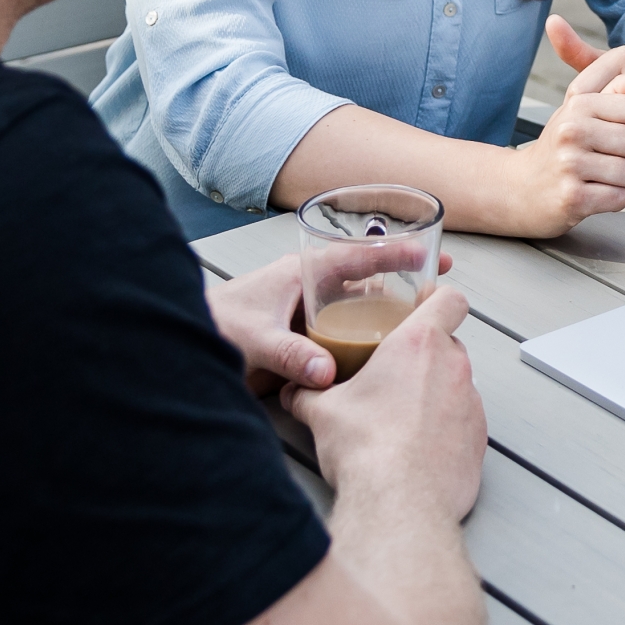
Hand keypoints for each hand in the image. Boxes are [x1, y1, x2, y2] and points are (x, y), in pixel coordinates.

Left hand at [205, 252, 456, 395]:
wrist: (184, 347)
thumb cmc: (213, 325)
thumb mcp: (254, 339)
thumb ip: (289, 354)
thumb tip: (326, 372)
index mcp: (299, 273)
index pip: (355, 256)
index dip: (392, 253)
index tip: (426, 252)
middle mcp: (310, 290)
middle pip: (366, 277)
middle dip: (403, 274)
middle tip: (440, 274)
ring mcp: (309, 315)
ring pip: (359, 306)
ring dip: (389, 307)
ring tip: (425, 312)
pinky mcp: (305, 340)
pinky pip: (346, 332)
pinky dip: (369, 335)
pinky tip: (388, 348)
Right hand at [284, 287, 485, 523]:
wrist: (399, 504)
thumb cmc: (367, 450)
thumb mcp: (322, 412)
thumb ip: (307, 394)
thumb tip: (294, 392)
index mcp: (418, 344)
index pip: (449, 300)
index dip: (438, 300)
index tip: (423, 308)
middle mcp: (453, 368)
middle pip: (449, 345)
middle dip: (425, 356)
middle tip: (395, 376)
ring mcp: (472, 404)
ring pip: (457, 385)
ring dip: (436, 394)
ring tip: (402, 418)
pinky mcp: (479, 440)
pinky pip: (465, 421)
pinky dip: (446, 428)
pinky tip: (418, 448)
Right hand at [497, 84, 624, 237]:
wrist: (520, 187)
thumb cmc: (561, 147)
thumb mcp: (584, 110)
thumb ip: (619, 90)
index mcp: (579, 103)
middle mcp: (572, 130)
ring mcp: (569, 165)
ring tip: (611, 178)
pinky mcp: (572, 197)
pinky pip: (620, 198)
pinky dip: (618, 199)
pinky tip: (600, 193)